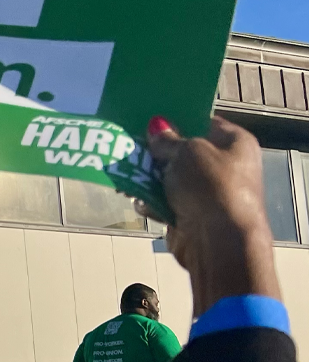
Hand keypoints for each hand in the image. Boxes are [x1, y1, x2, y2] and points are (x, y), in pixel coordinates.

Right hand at [144, 116, 280, 313]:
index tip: (149, 120)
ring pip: (169, 178)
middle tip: (131, 148)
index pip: (202, 123)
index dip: (176, 120)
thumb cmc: (212, 187)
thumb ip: (167, 139)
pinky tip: (139, 200)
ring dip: (147, 179)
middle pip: (182, 152)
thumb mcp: (187, 152)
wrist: (218, 241)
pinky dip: (152, 201)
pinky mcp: (192, 215)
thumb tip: (157, 128)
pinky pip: (165, 201)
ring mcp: (208, 193)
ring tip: (126, 177)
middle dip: (156, 153)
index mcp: (235, 143)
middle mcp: (225, 166)